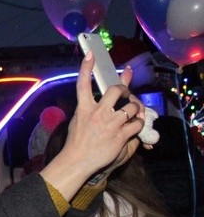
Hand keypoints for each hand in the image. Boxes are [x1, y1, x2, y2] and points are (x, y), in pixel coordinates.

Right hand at [40, 52, 144, 200]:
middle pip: (116, 90)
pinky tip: (135, 127)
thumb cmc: (76, 141)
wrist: (78, 160)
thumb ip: (88, 108)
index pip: (83, 84)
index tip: (90, 55)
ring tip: (134, 113)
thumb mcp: (77, 120)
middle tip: (126, 93)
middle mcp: (97, 113)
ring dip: (136, 108)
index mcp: (84, 108)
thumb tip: (98, 101)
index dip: (86, 68)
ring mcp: (110, 124)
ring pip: (132, 107)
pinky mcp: (120, 135)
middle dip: (125, 88)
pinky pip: (137, 124)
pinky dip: (139, 124)